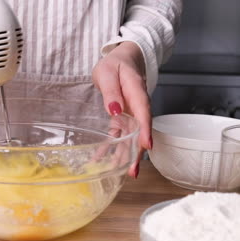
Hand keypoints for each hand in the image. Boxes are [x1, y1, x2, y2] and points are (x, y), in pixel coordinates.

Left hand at [92, 41, 151, 178]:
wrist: (122, 60)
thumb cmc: (115, 65)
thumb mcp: (108, 73)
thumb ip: (111, 91)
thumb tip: (114, 110)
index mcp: (136, 92)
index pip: (143, 113)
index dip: (145, 131)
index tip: (146, 147)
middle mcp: (136, 106)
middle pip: (139, 130)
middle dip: (136, 152)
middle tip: (133, 171)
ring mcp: (130, 113)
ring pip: (129, 136)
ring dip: (125, 154)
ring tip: (121, 172)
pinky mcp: (122, 117)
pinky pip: (117, 133)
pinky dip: (111, 146)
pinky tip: (102, 158)